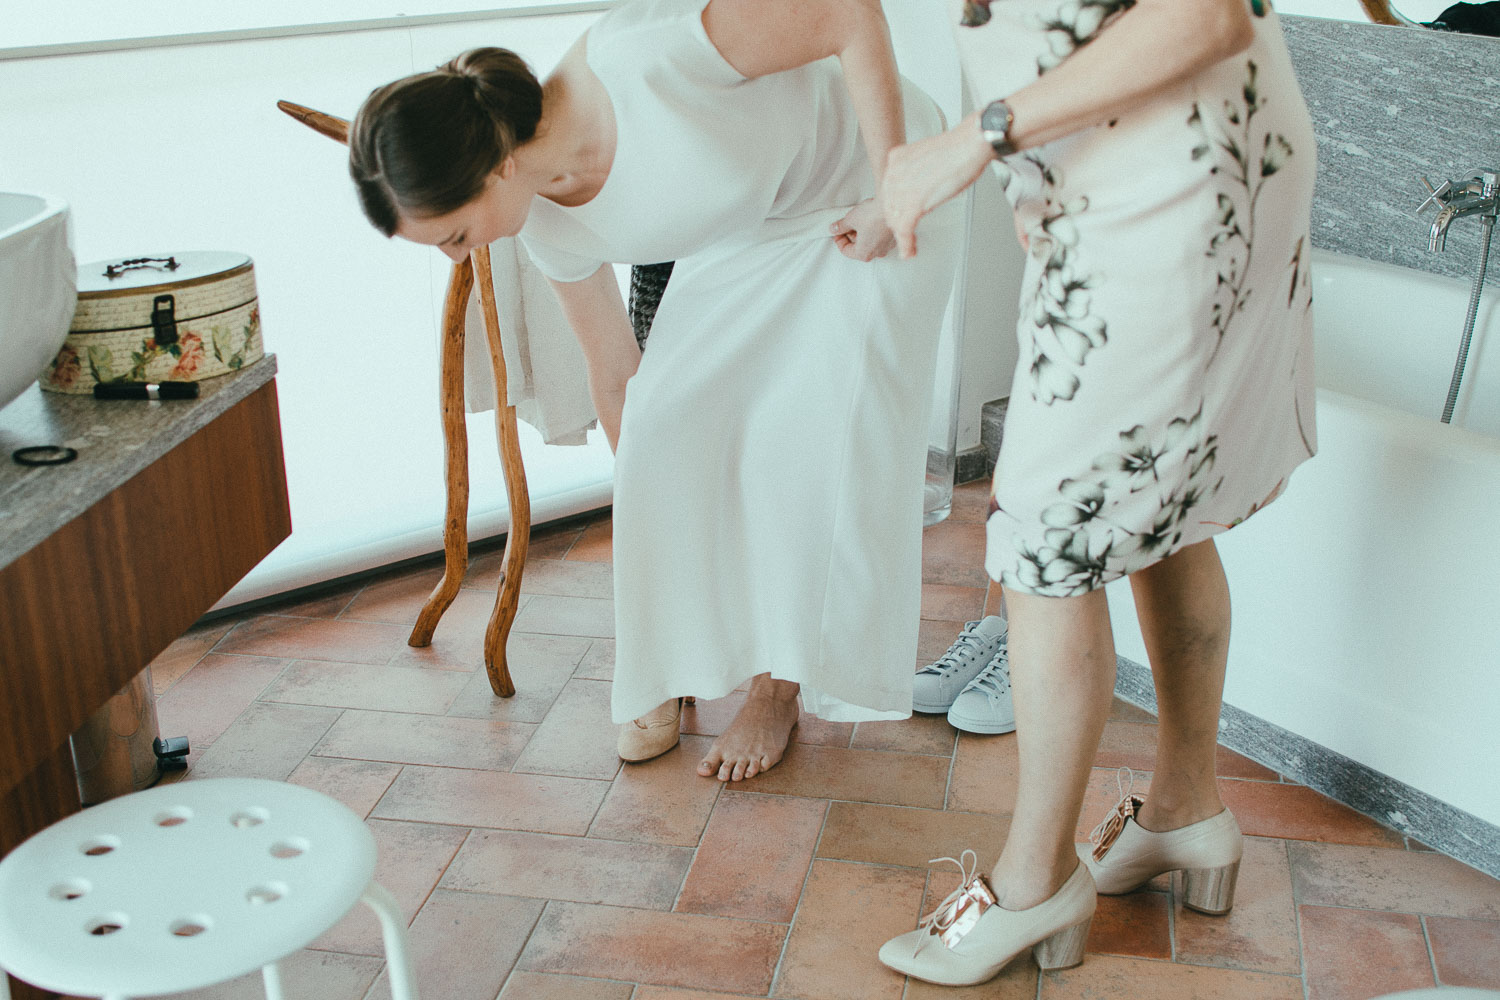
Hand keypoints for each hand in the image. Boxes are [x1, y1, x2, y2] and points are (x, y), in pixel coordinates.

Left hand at [829, 198, 896, 261]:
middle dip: (851, 236)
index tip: (837, 232)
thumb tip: (836, 228)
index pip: (846, 251)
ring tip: (858, 220)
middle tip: (846, 225)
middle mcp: (877, 253)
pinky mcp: (894, 238)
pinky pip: (879, 238)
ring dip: (862, 234)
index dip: (839, 240)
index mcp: (864, 254)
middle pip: (858, 248)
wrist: (894, 206)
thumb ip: (841, 226)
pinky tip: (870, 220)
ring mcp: (887, 246)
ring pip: (870, 243)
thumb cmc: (875, 215)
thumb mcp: (851, 219)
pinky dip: (873, 232)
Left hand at [881, 113, 995, 257]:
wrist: (968, 146)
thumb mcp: (926, 155)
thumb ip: (915, 169)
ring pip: (895, 220)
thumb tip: (918, 183)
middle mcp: (894, 173)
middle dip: (898, 222)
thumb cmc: (957, 149)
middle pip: (889, 206)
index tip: (901, 214)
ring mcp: (902, 189)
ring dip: (902, 236)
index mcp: (896, 159)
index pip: (888, 189)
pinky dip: (907, 244)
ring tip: (909, 245)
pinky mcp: (914, 203)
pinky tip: (909, 251)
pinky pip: (904, 229)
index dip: (895, 205)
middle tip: (906, 233)